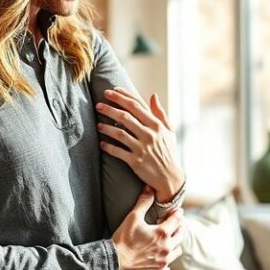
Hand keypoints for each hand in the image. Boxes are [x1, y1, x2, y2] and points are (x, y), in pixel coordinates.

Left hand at [96, 87, 183, 201]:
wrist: (170, 177)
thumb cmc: (168, 151)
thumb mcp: (169, 130)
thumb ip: (160, 112)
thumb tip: (153, 95)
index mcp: (156, 125)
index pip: (137, 105)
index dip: (122, 96)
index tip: (111, 91)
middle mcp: (149, 134)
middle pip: (125, 116)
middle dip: (110, 108)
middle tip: (98, 105)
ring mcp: (142, 148)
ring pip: (119, 133)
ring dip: (106, 128)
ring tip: (98, 125)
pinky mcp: (136, 162)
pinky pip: (117, 152)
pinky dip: (108, 147)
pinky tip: (101, 143)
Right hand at [112, 186, 183, 269]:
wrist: (113, 263)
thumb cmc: (123, 239)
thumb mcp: (133, 217)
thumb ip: (144, 202)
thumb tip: (150, 188)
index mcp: (162, 233)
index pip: (177, 220)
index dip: (177, 213)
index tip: (177, 211)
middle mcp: (166, 248)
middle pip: (180, 235)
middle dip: (178, 228)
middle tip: (174, 224)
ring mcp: (164, 262)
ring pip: (177, 251)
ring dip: (174, 244)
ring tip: (167, 240)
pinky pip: (168, 266)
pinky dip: (165, 260)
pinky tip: (158, 256)